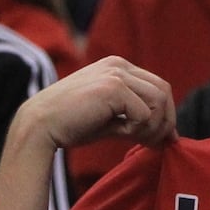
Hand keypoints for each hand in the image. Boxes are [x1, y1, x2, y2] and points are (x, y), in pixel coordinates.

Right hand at [21, 55, 174, 150]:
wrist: (40, 126)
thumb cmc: (71, 125)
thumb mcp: (110, 119)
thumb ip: (137, 120)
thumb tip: (169, 135)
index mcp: (117, 67)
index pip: (157, 86)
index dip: (166, 114)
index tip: (164, 138)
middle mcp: (118, 65)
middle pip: (163, 91)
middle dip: (165, 121)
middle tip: (155, 144)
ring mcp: (116, 73)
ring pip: (159, 101)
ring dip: (154, 127)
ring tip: (135, 139)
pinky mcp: (113, 87)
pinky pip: (145, 113)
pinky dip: (138, 129)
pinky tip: (120, 134)